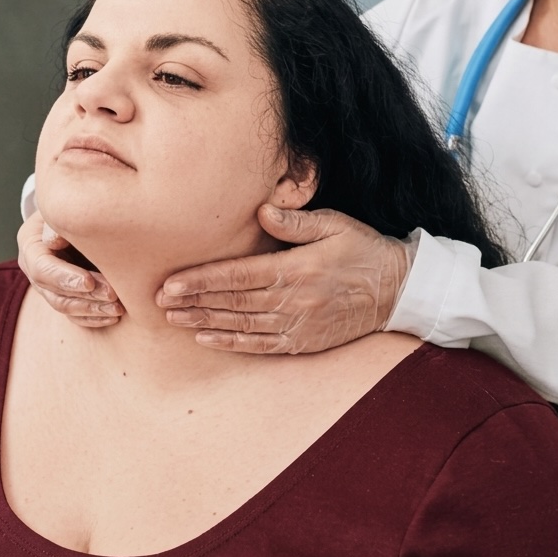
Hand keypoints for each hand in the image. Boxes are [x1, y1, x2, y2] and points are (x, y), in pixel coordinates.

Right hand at [16, 212, 123, 326]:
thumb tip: (53, 239)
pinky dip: (94, 317)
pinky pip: (75, 314)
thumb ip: (60, 222)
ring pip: (65, 306)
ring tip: (118, 308)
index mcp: (31, 245)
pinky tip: (113, 316)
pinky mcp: (64, 294)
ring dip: (92, 309)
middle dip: (84, 296)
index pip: (41, 268)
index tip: (89, 283)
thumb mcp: (66, 209)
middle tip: (113, 295)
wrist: (80, 213)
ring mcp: (48, 285)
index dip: (64, 278)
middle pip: (54, 291)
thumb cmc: (77, 206)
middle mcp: (36, 268)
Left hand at [158, 204, 414, 353]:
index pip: (239, 275)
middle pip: (233, 302)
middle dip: (194, 301)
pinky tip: (208, 338)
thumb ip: (297, 222)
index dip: (202, 280)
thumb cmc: (364, 250)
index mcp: (297, 269)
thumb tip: (263, 211)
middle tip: (159, 302)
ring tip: (175, 319)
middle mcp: (293, 300)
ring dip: (205, 322)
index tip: (172, 283)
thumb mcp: (336, 225)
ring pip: (242, 325)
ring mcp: (298, 325)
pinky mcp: (304, 341)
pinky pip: (261, 345)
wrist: (397, 290)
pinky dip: (233, 343)